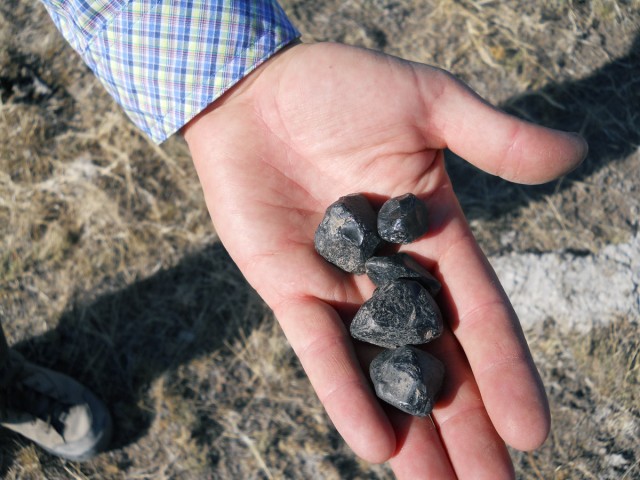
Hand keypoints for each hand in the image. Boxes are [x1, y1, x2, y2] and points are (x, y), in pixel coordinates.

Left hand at [183, 42, 586, 478]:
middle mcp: (393, 271)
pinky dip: (347, 394)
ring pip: (384, 370)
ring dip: (414, 431)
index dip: (507, 372)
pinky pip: (322, 350)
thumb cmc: (339, 87)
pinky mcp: (290, 290)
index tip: (533, 432)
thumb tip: (577, 153)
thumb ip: (494, 136)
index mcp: (435, 235)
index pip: (481, 315)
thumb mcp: (427, 103)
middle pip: (440, 361)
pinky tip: (377, 445)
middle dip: (467, 426)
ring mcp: (341, 286)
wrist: (254, 92)